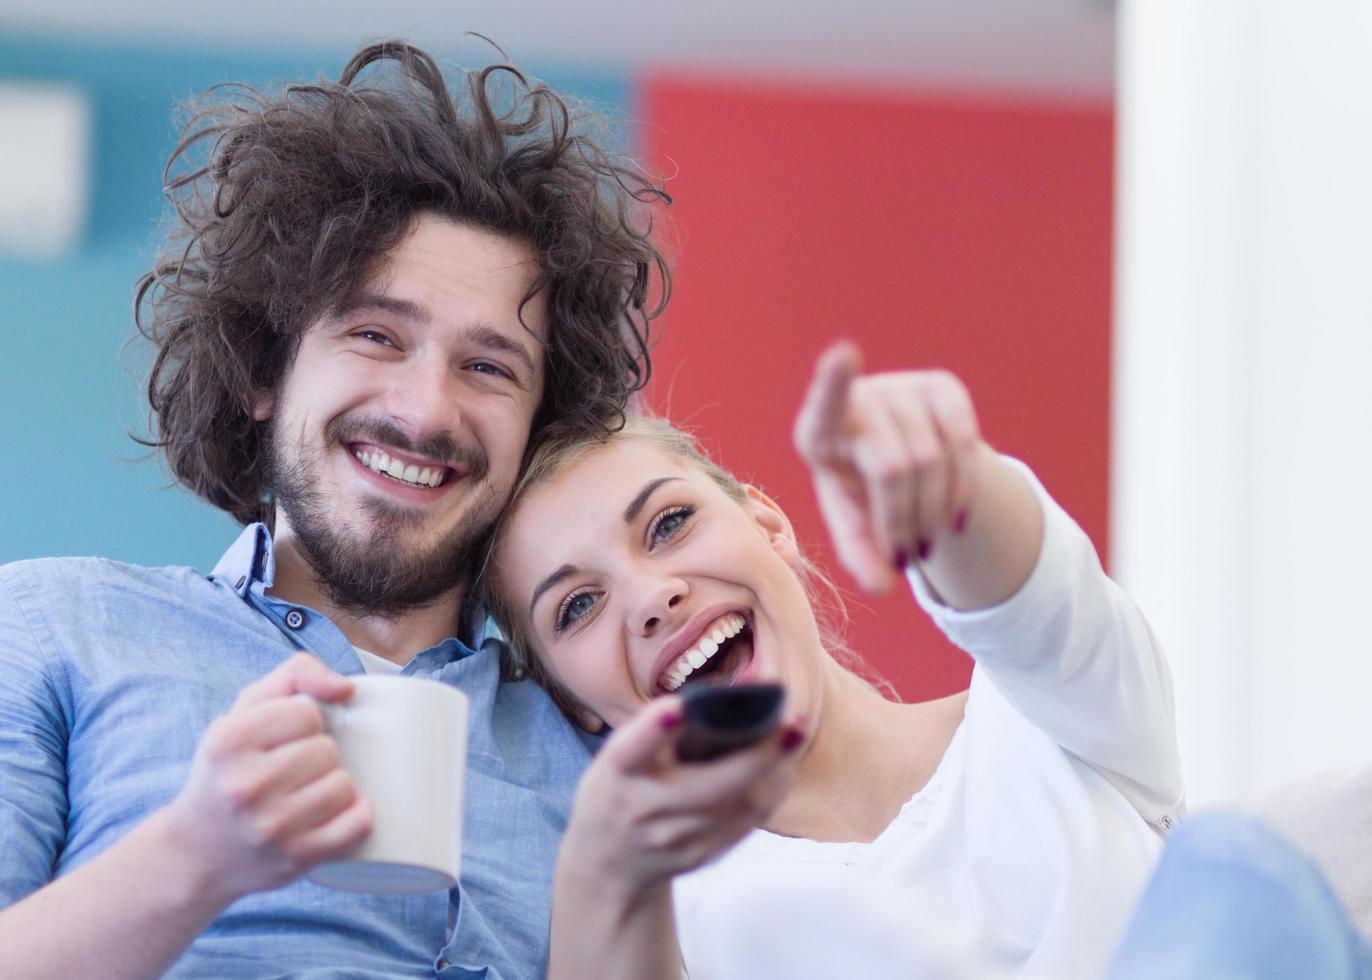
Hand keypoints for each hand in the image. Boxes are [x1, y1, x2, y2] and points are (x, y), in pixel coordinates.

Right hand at [157, 653, 371, 902]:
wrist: (196, 852)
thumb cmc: (230, 770)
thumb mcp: (245, 712)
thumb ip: (295, 674)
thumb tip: (346, 688)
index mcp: (229, 741)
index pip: (307, 714)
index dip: (307, 723)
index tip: (289, 738)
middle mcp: (245, 785)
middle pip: (327, 751)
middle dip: (320, 756)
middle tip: (297, 770)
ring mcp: (271, 826)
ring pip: (343, 786)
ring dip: (336, 786)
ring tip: (310, 792)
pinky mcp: (295, 859)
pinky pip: (356, 825)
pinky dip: (356, 817)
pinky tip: (338, 814)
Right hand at [556, 697, 804, 905]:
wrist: (607, 862)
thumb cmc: (621, 787)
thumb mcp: (622, 755)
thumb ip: (658, 730)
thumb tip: (724, 699)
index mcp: (618, 774)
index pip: (633, 751)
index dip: (654, 729)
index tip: (679, 707)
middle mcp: (644, 811)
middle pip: (707, 788)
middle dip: (758, 757)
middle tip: (793, 724)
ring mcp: (673, 840)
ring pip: (738, 807)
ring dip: (775, 771)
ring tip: (796, 736)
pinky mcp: (699, 857)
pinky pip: (746, 824)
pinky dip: (771, 792)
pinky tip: (784, 767)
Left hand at [793, 341, 983, 596]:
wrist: (893, 457)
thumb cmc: (858, 493)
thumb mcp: (852, 525)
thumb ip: (859, 556)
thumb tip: (879, 588)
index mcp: (819, 430)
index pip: (826, 403)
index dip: (835, 380)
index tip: (843, 354)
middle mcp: (860, 399)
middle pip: (894, 468)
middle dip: (905, 522)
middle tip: (908, 560)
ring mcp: (903, 387)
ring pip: (934, 461)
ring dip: (934, 516)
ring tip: (926, 546)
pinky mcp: (941, 387)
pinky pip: (964, 443)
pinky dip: (962, 491)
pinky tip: (954, 521)